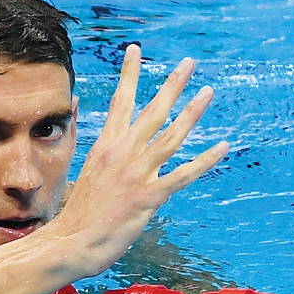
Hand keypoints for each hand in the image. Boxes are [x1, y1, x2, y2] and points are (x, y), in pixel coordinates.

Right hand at [57, 45, 228, 276]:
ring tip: (208, 91)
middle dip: (171, 85)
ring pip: (169, 136)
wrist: (70, 242)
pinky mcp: (148, 196)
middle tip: (188, 62)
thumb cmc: (78, 214)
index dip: (129, 75)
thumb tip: (107, 149)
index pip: (119, 102)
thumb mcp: (86, 175)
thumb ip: (103, 159)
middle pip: (151, 111)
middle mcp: (121, 154)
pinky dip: (205, 161)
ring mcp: (135, 174)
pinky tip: (223, 147)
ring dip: (191, 112)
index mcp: (104, 147)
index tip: (136, 51)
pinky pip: (183, 174)